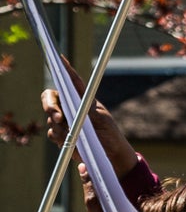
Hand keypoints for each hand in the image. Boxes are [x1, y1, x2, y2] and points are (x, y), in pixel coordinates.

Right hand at [41, 61, 137, 176]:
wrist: (107, 153)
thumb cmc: (108, 133)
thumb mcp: (100, 119)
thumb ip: (86, 111)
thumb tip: (75, 107)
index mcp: (83, 98)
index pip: (72, 81)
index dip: (65, 69)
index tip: (59, 58)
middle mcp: (71, 106)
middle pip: (50, 98)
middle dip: (51, 107)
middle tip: (59, 118)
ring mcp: (64, 120)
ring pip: (51, 119)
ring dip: (60, 128)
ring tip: (74, 137)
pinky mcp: (61, 134)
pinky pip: (52, 133)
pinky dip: (59, 138)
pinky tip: (70, 144)